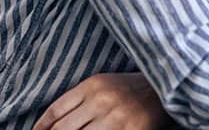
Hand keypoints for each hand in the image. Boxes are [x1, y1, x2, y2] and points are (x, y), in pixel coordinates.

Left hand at [34, 72, 171, 129]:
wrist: (167, 89)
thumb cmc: (132, 88)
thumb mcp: (104, 84)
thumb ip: (79, 99)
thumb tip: (52, 124)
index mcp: (93, 85)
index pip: (56, 111)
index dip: (41, 127)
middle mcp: (102, 101)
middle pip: (63, 129)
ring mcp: (116, 118)